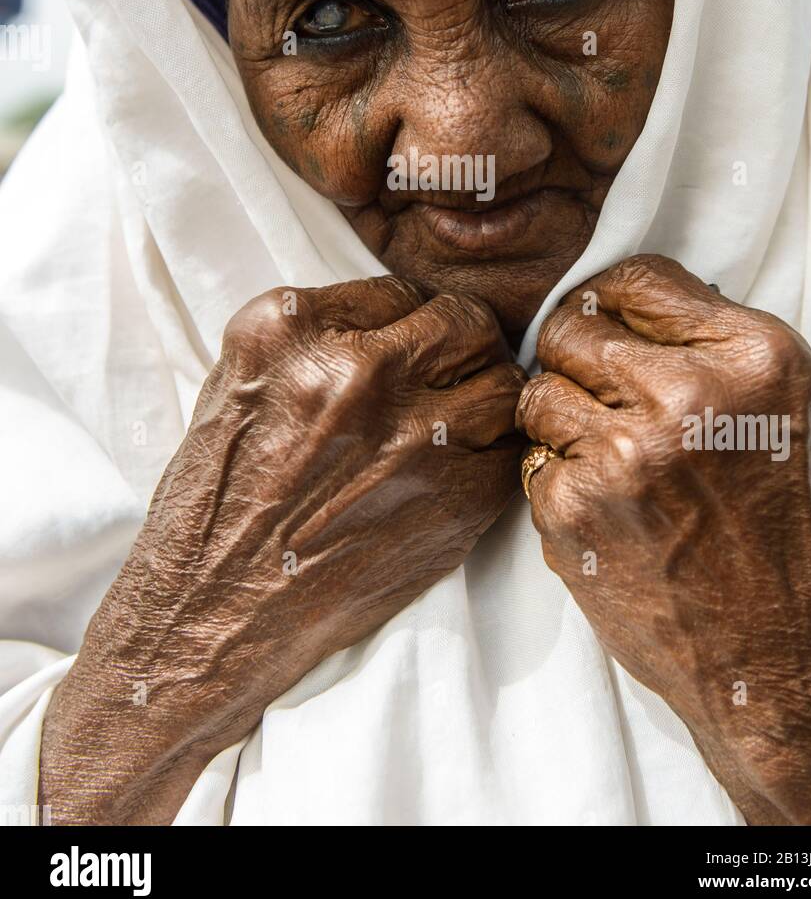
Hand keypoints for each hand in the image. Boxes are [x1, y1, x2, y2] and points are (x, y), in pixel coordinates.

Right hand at [39, 276, 523, 823]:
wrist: (212, 607)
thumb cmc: (219, 499)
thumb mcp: (239, 381)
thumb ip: (314, 336)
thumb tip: (397, 317)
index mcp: (291, 329)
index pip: (401, 291)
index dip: (415, 320)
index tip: (414, 345)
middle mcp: (354, 372)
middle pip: (465, 323)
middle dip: (466, 346)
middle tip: (453, 375)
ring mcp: (410, 436)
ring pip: (502, 384)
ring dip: (489, 400)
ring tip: (461, 423)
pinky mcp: (451, 499)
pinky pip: (510, 453)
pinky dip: (496, 457)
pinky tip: (460, 470)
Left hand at [516, 254, 810, 824]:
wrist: (782, 665)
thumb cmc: (786, 542)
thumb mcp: (781, 416)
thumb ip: (708, 353)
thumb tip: (620, 306)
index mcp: (754, 359)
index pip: (636, 278)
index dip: (612, 304)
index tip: (609, 328)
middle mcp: (690, 395)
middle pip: (574, 325)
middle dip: (575, 356)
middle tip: (597, 395)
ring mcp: (627, 453)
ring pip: (539, 390)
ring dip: (558, 420)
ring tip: (606, 459)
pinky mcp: (577, 508)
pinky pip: (532, 461)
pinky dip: (555, 483)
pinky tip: (604, 513)